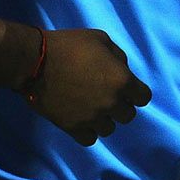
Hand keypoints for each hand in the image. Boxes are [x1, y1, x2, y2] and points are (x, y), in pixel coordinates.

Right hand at [26, 28, 151, 145]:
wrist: (35, 62)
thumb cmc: (70, 45)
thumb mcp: (101, 40)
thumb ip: (118, 58)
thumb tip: (122, 71)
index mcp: (122, 80)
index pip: (143, 97)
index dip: (136, 92)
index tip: (127, 89)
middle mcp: (111, 103)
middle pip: (128, 115)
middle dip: (120, 105)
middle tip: (106, 95)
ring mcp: (92, 118)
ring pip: (109, 129)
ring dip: (104, 119)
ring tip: (91, 106)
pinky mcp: (73, 128)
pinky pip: (90, 139)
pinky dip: (88, 130)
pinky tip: (82, 118)